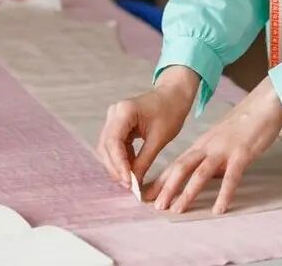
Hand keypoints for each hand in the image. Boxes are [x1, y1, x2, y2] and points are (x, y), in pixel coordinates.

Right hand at [97, 65, 198, 191]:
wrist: (175, 94)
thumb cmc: (171, 111)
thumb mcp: (159, 139)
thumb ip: (144, 161)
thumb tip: (134, 184)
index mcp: (124, 111)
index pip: (113, 142)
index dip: (118, 165)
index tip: (128, 182)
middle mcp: (114, 113)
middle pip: (106, 146)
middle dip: (115, 167)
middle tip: (128, 186)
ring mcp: (114, 118)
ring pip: (108, 147)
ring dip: (117, 165)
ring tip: (130, 181)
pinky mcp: (119, 124)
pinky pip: (115, 145)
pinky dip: (121, 158)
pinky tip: (131, 170)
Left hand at [149, 76, 281, 214]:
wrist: (263, 104)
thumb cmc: (244, 124)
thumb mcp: (221, 141)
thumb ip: (212, 159)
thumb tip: (206, 180)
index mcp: (202, 144)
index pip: (176, 164)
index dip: (161, 180)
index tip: (146, 196)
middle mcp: (208, 146)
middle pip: (182, 167)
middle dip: (167, 187)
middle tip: (156, 206)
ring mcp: (224, 149)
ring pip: (200, 172)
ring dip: (187, 192)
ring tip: (177, 209)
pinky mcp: (241, 153)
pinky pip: (231, 176)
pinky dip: (224, 194)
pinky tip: (219, 209)